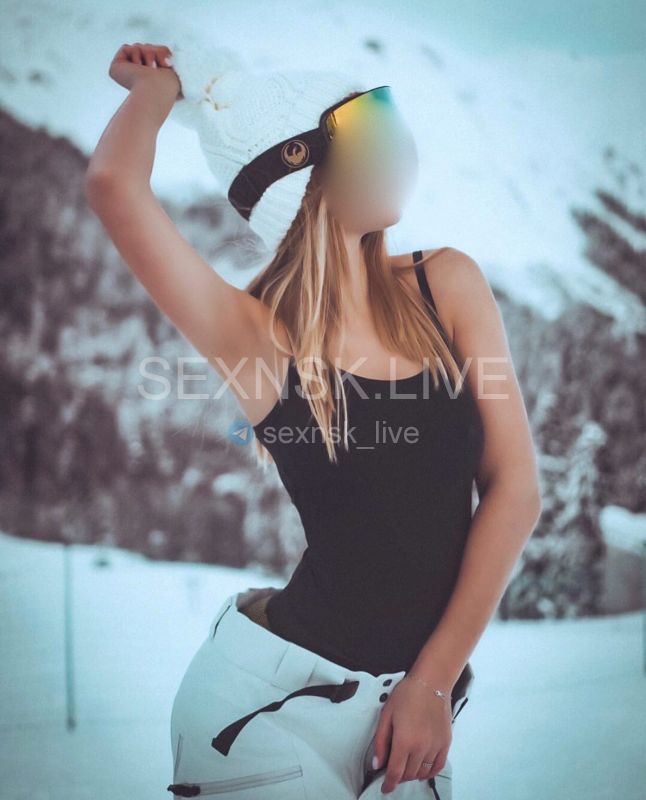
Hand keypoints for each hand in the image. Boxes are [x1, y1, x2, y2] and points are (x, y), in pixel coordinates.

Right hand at [109, 42, 180, 96]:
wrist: (156, 90)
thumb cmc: (167, 83)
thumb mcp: (171, 63)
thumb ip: (163, 51)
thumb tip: (154, 51)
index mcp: (152, 77)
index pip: (155, 53)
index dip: (162, 54)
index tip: (168, 65)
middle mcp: (139, 76)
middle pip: (147, 47)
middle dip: (155, 52)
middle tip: (157, 68)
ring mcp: (127, 73)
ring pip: (138, 47)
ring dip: (147, 53)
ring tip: (149, 69)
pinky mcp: (117, 68)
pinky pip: (126, 48)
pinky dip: (135, 53)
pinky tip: (137, 67)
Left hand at [372, 675, 452, 794]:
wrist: (431, 683)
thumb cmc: (407, 694)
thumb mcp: (386, 715)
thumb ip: (380, 742)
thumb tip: (377, 763)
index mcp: (404, 741)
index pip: (395, 772)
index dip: (388, 784)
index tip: (385, 788)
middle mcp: (421, 748)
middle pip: (408, 775)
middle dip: (398, 777)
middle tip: (392, 770)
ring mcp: (435, 747)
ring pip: (422, 773)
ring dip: (412, 775)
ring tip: (405, 767)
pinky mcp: (445, 743)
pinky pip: (437, 766)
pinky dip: (429, 772)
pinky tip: (422, 770)